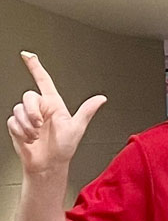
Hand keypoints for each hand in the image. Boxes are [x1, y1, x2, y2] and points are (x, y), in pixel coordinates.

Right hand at [6, 52, 105, 175]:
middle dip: (32, 111)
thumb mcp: (77, 128)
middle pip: (28, 96)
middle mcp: (40, 109)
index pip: (44, 81)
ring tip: (37, 136)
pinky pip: (13, 122)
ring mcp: (27, 117)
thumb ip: (87, 111)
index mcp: (54, 105)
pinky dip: (21, 132)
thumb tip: (101, 99)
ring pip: (19, 110)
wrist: (49, 165)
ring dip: (28, 126)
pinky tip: (30, 140)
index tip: (27, 55)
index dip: (35, 67)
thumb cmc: (64, 148)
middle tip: (40, 125)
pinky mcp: (17, 125)